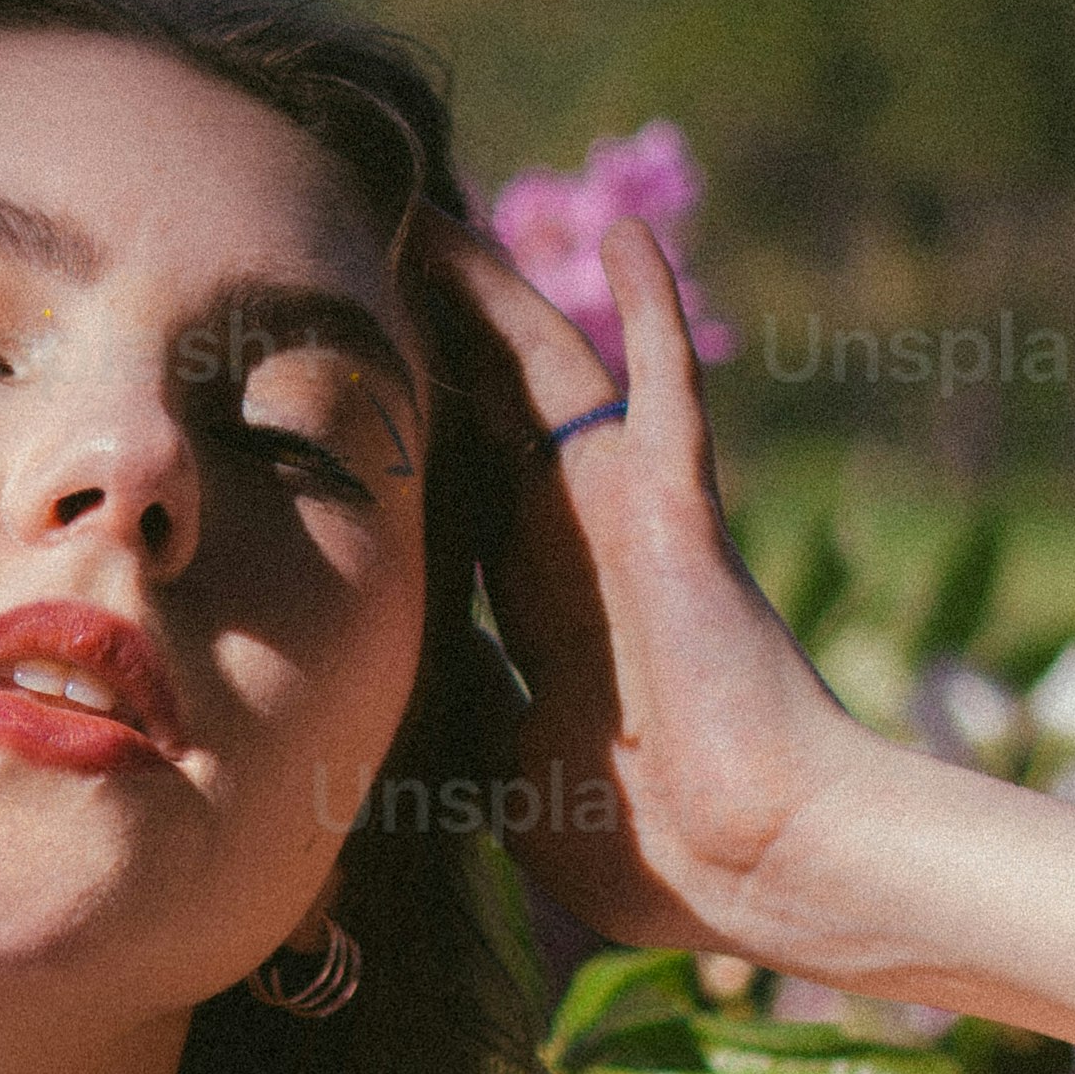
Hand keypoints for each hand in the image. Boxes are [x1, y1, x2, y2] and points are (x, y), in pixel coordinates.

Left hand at [419, 203, 883, 956]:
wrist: (750, 857)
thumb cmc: (642, 843)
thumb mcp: (500, 769)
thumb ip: (453, 709)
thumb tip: (376, 685)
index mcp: (534, 605)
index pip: (447, 493)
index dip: (393, 437)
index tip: (324, 388)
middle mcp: (573, 541)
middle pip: (479, 410)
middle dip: (419, 338)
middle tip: (352, 262)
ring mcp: (626, 514)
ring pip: (545, 374)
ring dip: (491, 295)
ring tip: (429, 216)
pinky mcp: (676, 505)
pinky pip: (665, 390)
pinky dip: (652, 314)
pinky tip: (626, 240)